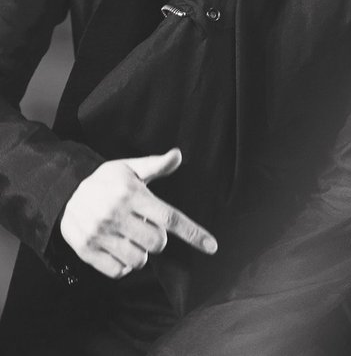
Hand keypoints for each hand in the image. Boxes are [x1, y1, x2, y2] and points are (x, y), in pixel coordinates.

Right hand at [60, 148, 216, 278]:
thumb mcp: (128, 168)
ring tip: (129, 237)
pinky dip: (123, 265)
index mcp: (132, 194)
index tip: (212, 246)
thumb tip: (178, 155)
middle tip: (143, 225)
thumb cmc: (104, 181)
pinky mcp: (88, 250)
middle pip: (157, 242)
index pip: (170, 218)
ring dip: (140, 252)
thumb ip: (155, 165)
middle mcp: (117, 214)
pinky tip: (117, 248)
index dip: (193, 233)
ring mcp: (101, 234)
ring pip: (139, 260)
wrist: (63, 193)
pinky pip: (119, 271)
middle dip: (157, 238)